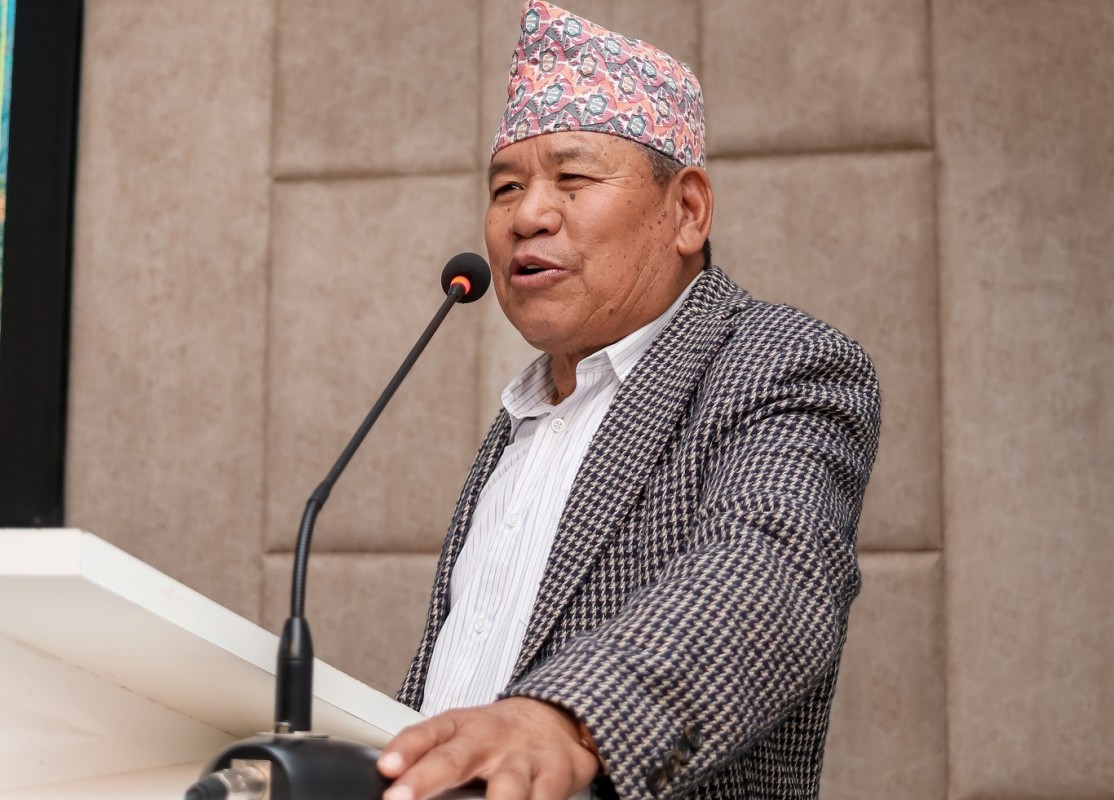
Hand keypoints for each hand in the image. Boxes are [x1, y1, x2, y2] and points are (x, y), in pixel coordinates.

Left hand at [378, 697, 599, 799]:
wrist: (558, 716)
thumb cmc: (499, 736)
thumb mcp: (461, 736)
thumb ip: (427, 757)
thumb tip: (391, 781)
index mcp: (460, 727)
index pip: (426, 734)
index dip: (405, 749)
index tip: (387, 767)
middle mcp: (489, 739)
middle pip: (455, 758)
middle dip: (427, 778)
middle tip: (401, 797)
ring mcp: (524, 756)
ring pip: (507, 784)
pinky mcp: (557, 773)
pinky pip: (545, 797)